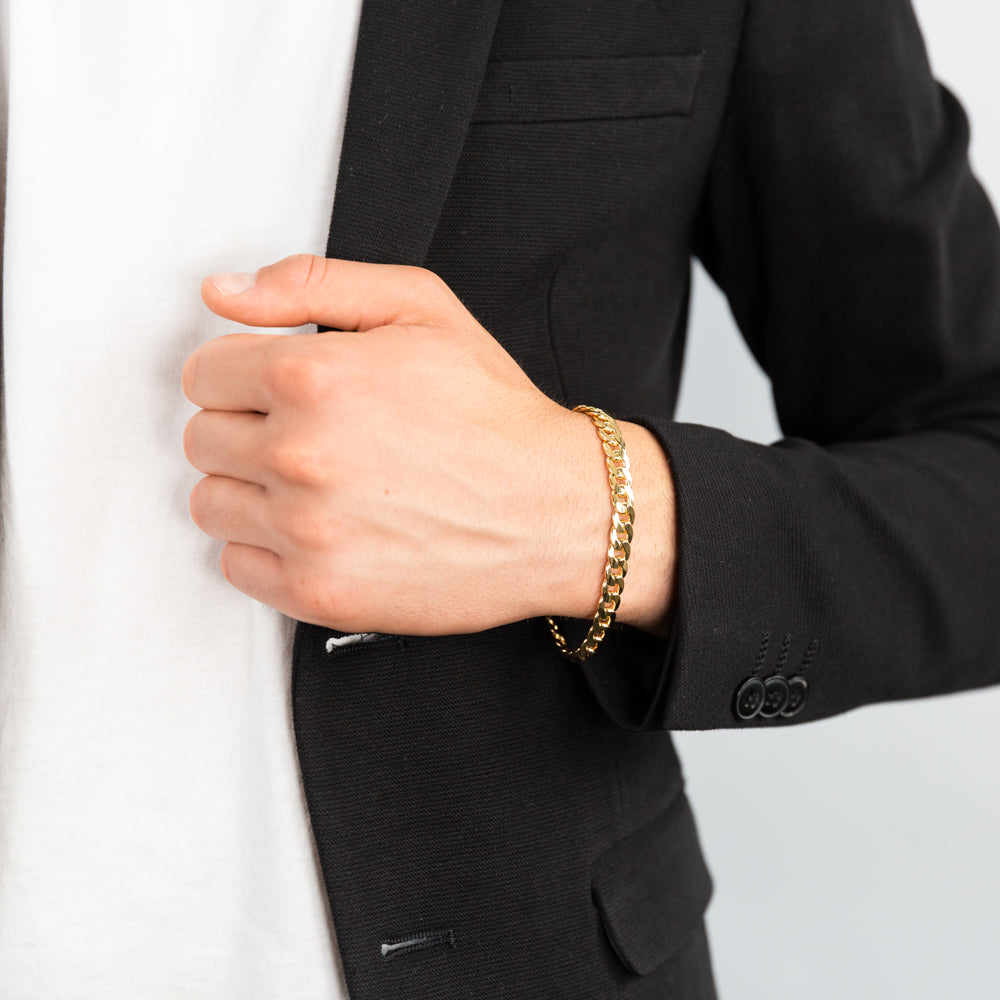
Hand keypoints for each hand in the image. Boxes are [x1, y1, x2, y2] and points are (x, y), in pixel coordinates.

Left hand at [183, 254, 676, 635]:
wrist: (556, 511)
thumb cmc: (496, 416)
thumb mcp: (420, 309)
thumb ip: (310, 283)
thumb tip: (221, 293)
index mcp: (312, 376)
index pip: (203, 373)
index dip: (241, 375)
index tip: (276, 390)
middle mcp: (298, 456)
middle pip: (202, 439)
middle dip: (246, 430)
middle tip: (309, 436)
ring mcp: (306, 532)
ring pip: (211, 504)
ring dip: (250, 491)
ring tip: (314, 484)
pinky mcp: (318, 593)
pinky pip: (235, 566)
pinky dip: (265, 548)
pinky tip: (319, 529)